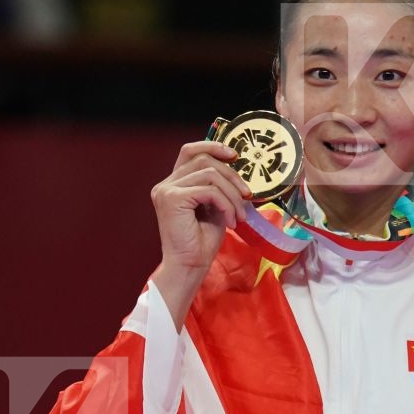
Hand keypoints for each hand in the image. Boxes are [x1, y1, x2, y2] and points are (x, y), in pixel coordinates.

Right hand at [150, 140, 253, 327]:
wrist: (190, 267)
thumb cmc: (202, 243)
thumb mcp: (215, 208)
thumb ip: (219, 188)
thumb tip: (238, 171)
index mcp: (174, 184)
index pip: (190, 151)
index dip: (213, 146)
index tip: (235, 156)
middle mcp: (165, 184)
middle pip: (204, 160)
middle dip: (232, 176)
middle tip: (247, 197)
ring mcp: (166, 190)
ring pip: (210, 175)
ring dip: (232, 195)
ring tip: (239, 216)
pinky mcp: (172, 199)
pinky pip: (209, 190)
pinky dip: (226, 204)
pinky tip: (231, 221)